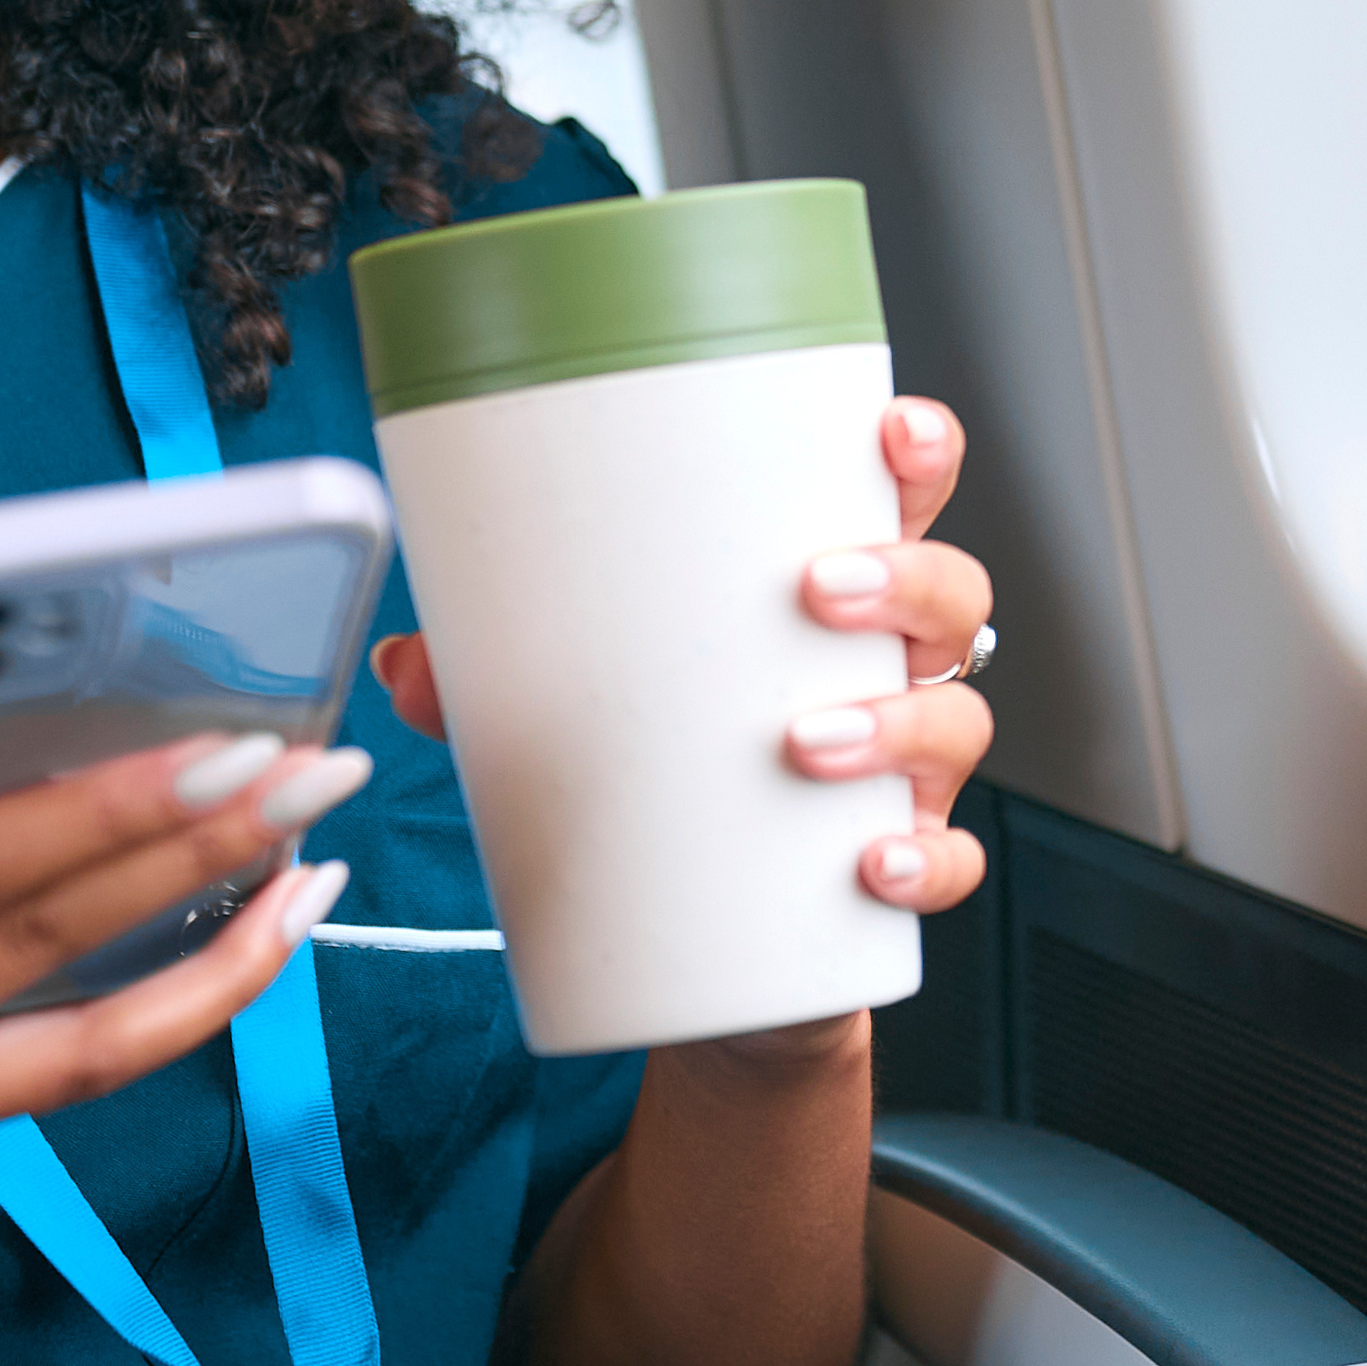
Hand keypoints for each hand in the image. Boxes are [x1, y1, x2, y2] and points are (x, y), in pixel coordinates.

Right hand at [0, 687, 363, 1235]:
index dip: (100, 811)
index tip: (222, 750)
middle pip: (48, 951)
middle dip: (198, 859)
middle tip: (316, 779)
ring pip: (73, 1056)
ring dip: (208, 968)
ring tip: (308, 884)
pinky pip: (21, 1084)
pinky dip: (118, 1014)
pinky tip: (192, 940)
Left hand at [368, 393, 992, 936]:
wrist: (701, 934)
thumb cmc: (657, 763)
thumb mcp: (575, 701)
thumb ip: (488, 679)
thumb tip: (409, 663)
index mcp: (829, 585)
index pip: (902, 492)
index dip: (918, 451)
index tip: (887, 431)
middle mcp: (886, 663)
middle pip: (951, 590)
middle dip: (902, 576)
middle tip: (818, 587)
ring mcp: (906, 762)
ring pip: (958, 716)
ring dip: (898, 720)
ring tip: (807, 740)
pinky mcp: (901, 857)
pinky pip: (951, 854)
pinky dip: (925, 857)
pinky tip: (871, 860)